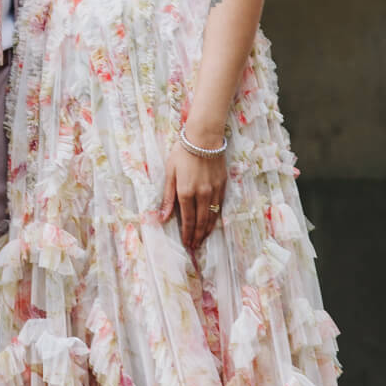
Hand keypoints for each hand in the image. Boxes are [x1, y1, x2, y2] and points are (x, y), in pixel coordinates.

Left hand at [160, 138, 226, 252]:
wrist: (204, 138)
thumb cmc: (183, 153)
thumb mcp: (170, 173)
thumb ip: (167, 197)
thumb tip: (163, 218)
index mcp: (186, 192)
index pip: (187, 219)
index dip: (187, 233)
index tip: (186, 243)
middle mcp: (202, 195)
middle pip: (201, 222)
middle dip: (197, 236)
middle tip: (195, 246)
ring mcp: (214, 191)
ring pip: (212, 217)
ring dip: (207, 230)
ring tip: (203, 239)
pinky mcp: (223, 186)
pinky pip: (219, 207)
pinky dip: (216, 218)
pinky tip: (213, 223)